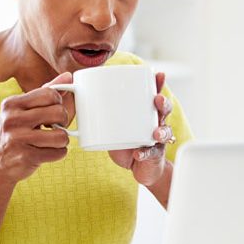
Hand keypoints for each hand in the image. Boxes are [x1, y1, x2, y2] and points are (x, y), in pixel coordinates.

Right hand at [0, 72, 73, 185]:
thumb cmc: (12, 134)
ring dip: (62, 140)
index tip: (53, 109)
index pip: (50, 93)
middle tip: (55, 126)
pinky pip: (59, 152)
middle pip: (58, 112)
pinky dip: (58, 153)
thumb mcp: (21, 110)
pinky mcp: (26, 157)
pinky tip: (46, 152)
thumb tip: (68, 76)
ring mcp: (18, 139)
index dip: (58, 102)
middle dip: (63, 121)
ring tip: (51, 141)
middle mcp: (12, 119)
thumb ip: (44, 92)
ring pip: (62, 135)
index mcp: (11, 104)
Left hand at [108, 72, 174, 186]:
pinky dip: (144, 153)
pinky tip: (139, 153)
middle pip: (164, 110)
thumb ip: (102, 112)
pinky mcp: (153, 155)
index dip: (159, 85)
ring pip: (165, 131)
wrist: (137, 168)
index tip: (159, 75)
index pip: (155, 96)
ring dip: (162, 130)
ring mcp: (157, 140)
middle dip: (164, 103)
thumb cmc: (126, 142)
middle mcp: (155, 124)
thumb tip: (78, 95)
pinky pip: (151, 153)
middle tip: (157, 99)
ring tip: (156, 132)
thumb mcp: (114, 125)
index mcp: (147, 113)